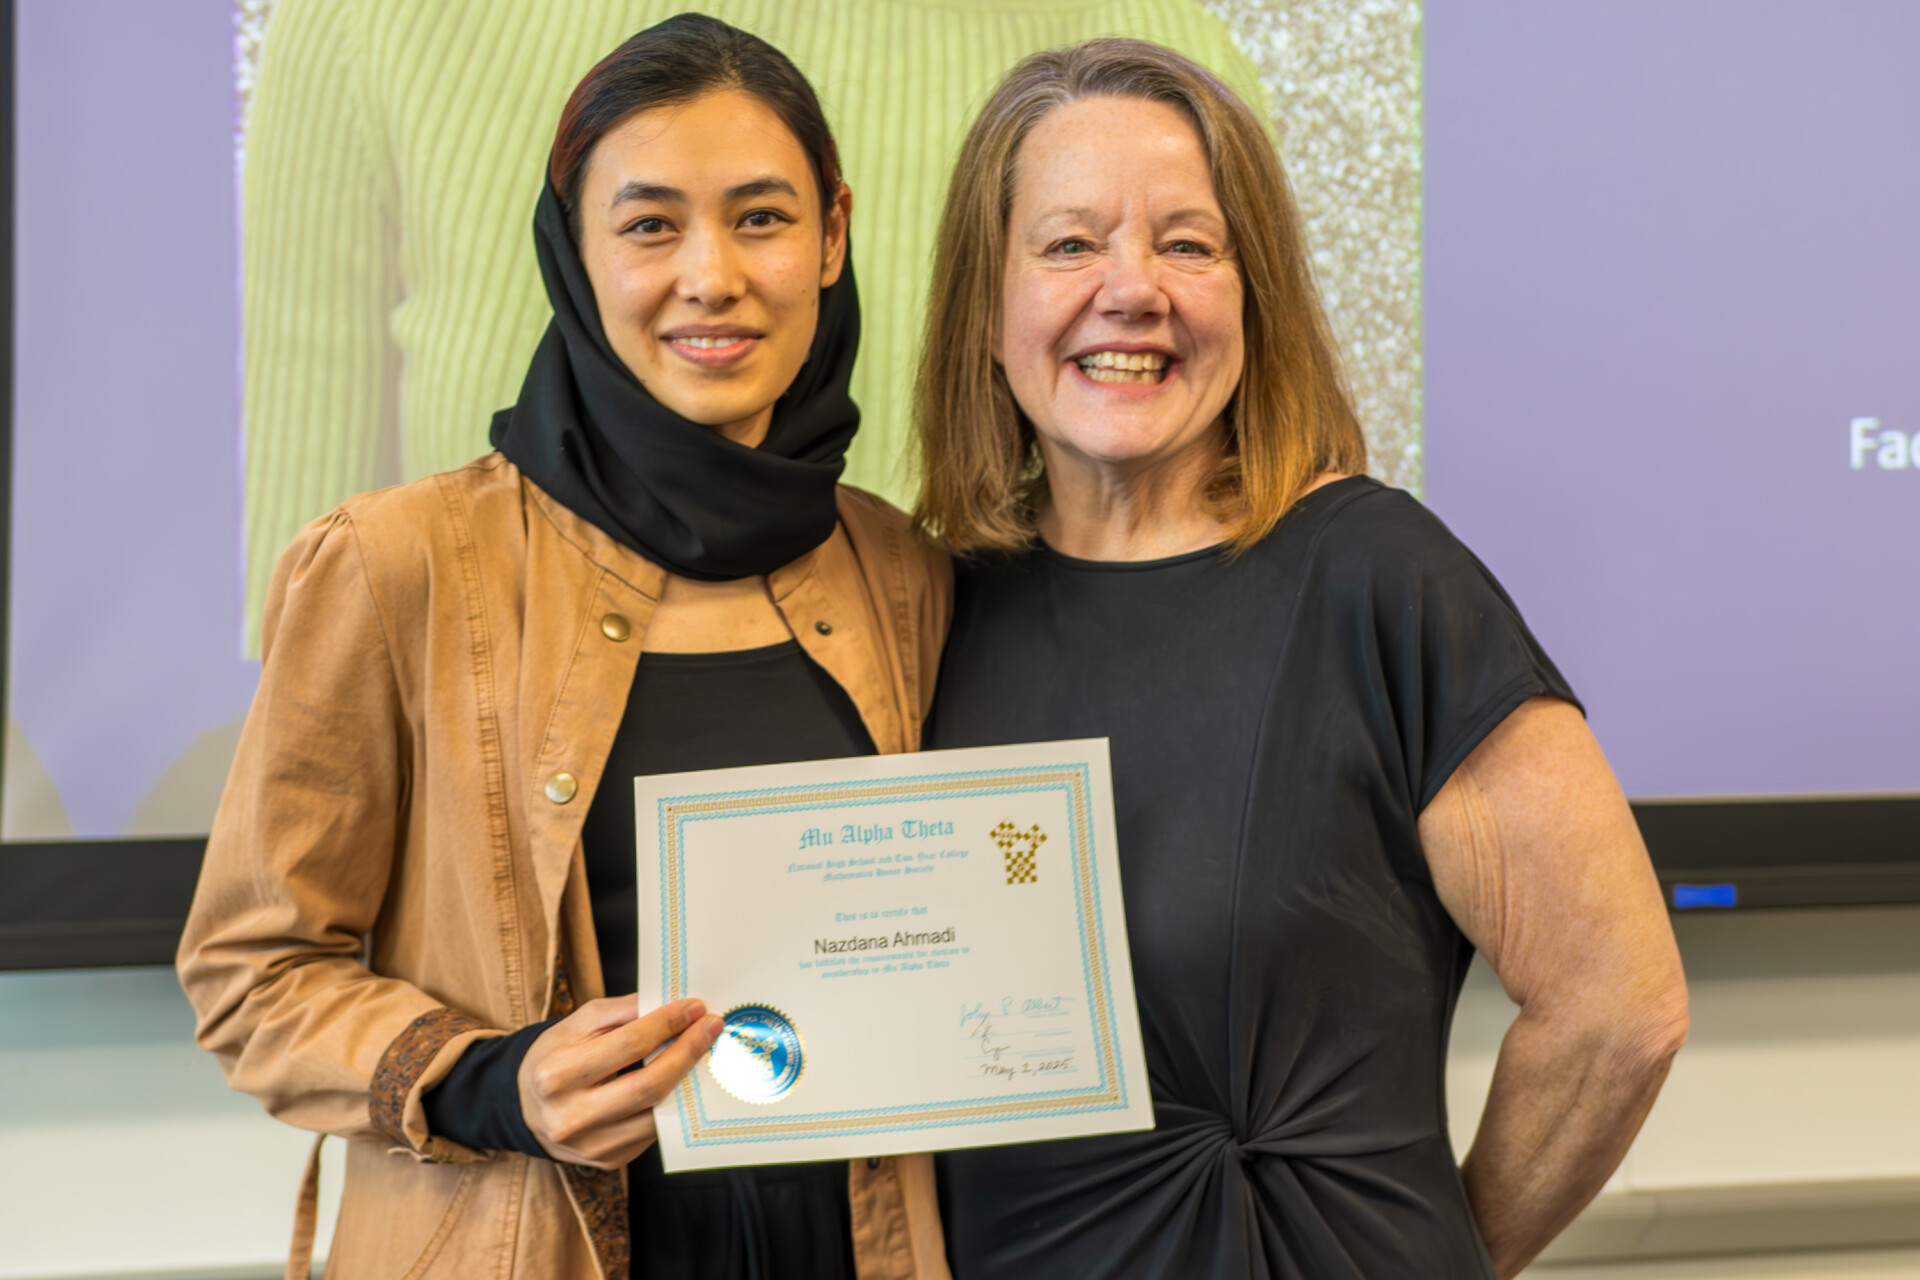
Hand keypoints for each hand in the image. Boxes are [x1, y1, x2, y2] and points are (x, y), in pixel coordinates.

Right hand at [517, 995, 722, 1168]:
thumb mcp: (576, 1025)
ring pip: (657, 1112)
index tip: (695, 1008)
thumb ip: (621, 1012)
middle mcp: (571, 1117)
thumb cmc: (555, 1058)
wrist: (524, 1108)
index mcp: (557, 1075)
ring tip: (702, 1052)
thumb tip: (671, 1005)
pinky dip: (671, 1103)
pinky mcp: (609, 1161)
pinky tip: (681, 1081)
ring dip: (687, 1080)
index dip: (668, 1023)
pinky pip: (653, 1130)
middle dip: (688, 1052)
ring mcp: (591, 1146)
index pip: (629, 1045)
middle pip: (649, 1084)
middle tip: (712, 1028)